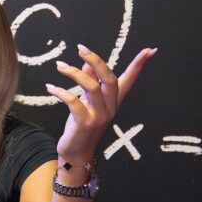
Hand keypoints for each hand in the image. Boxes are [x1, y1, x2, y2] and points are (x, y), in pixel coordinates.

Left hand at [46, 45, 156, 164]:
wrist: (76, 152)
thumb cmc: (81, 125)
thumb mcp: (87, 101)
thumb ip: (90, 81)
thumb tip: (87, 62)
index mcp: (113, 101)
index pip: (128, 80)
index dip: (139, 65)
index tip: (150, 50)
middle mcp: (110, 108)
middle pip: (110, 79)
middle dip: (96, 60)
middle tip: (80, 48)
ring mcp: (98, 116)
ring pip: (92, 87)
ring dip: (74, 73)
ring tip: (60, 66)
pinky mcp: (84, 123)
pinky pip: (73, 101)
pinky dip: (60, 92)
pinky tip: (50, 88)